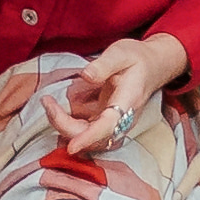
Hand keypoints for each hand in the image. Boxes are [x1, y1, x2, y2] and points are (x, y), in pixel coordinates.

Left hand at [56, 31, 187, 153]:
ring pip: (88, 139)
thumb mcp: (121, 53)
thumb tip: (85, 75)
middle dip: (65, 125)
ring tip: (48, 103)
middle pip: (94, 138)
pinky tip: (56, 109)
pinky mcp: (106, 124)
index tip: (71, 147)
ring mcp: (115, 125)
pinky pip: (86, 133)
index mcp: (128, 101)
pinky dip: (67, 126)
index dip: (89, 137)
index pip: (108, 126)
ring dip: (64, 127)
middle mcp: (123, 119)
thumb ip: (104, 64)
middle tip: (47, 100)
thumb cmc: (137, 58)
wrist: (151, 67)